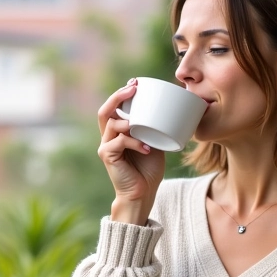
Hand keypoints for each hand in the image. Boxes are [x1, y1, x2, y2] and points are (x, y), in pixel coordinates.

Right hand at [97, 79, 165, 223]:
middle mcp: (108, 137)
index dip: (121, 93)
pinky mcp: (107, 157)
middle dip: (118, 97)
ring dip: (128, 122)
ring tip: (142, 123)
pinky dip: (134, 142)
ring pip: (112, 124)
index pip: (113, 108)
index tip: (136, 82)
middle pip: (105, 110)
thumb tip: (171, 112)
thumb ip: (155, 129)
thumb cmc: (148, 170)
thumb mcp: (154, 143)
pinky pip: (119, 142)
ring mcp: (106, 147)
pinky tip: (146, 147)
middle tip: (133, 89)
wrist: (142, 194)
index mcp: (117, 132)